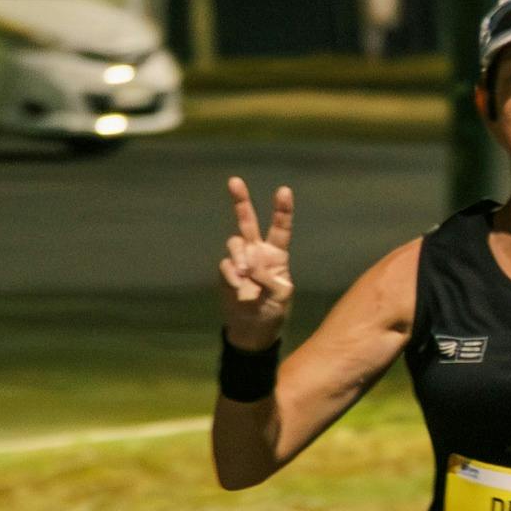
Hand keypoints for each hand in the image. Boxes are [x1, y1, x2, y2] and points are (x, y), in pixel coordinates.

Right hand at [219, 178, 295, 347]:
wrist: (252, 329)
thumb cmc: (273, 310)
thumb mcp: (281, 295)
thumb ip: (269, 278)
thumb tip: (248, 267)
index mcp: (277, 255)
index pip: (280, 228)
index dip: (282, 210)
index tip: (283, 190)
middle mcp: (257, 252)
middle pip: (248, 221)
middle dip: (240, 200)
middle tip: (234, 181)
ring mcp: (240, 261)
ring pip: (235, 242)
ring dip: (240, 255)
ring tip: (245, 272)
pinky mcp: (227, 272)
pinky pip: (226, 265)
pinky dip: (232, 274)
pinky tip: (239, 285)